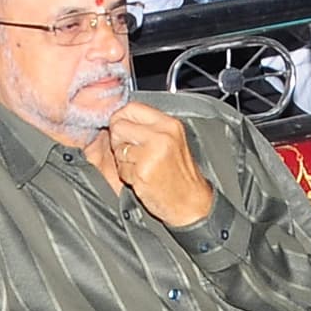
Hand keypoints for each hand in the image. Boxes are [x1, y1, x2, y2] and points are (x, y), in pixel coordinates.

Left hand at [97, 99, 219, 227]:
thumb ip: (151, 127)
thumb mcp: (173, 141)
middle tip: (130, 151)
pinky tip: (142, 178)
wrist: (192, 203)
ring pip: (118, 149)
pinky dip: (126, 175)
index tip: (121, 128)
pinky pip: (121, 168)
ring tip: (141, 166)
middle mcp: (162, 136)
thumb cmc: (182, 175)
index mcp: (169, 125)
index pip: (132, 108)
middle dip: (118, 139)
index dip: (121, 118)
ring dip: (123, 160)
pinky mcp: (142, 172)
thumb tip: (122, 118)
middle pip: (119, 126)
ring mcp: (151, 154)